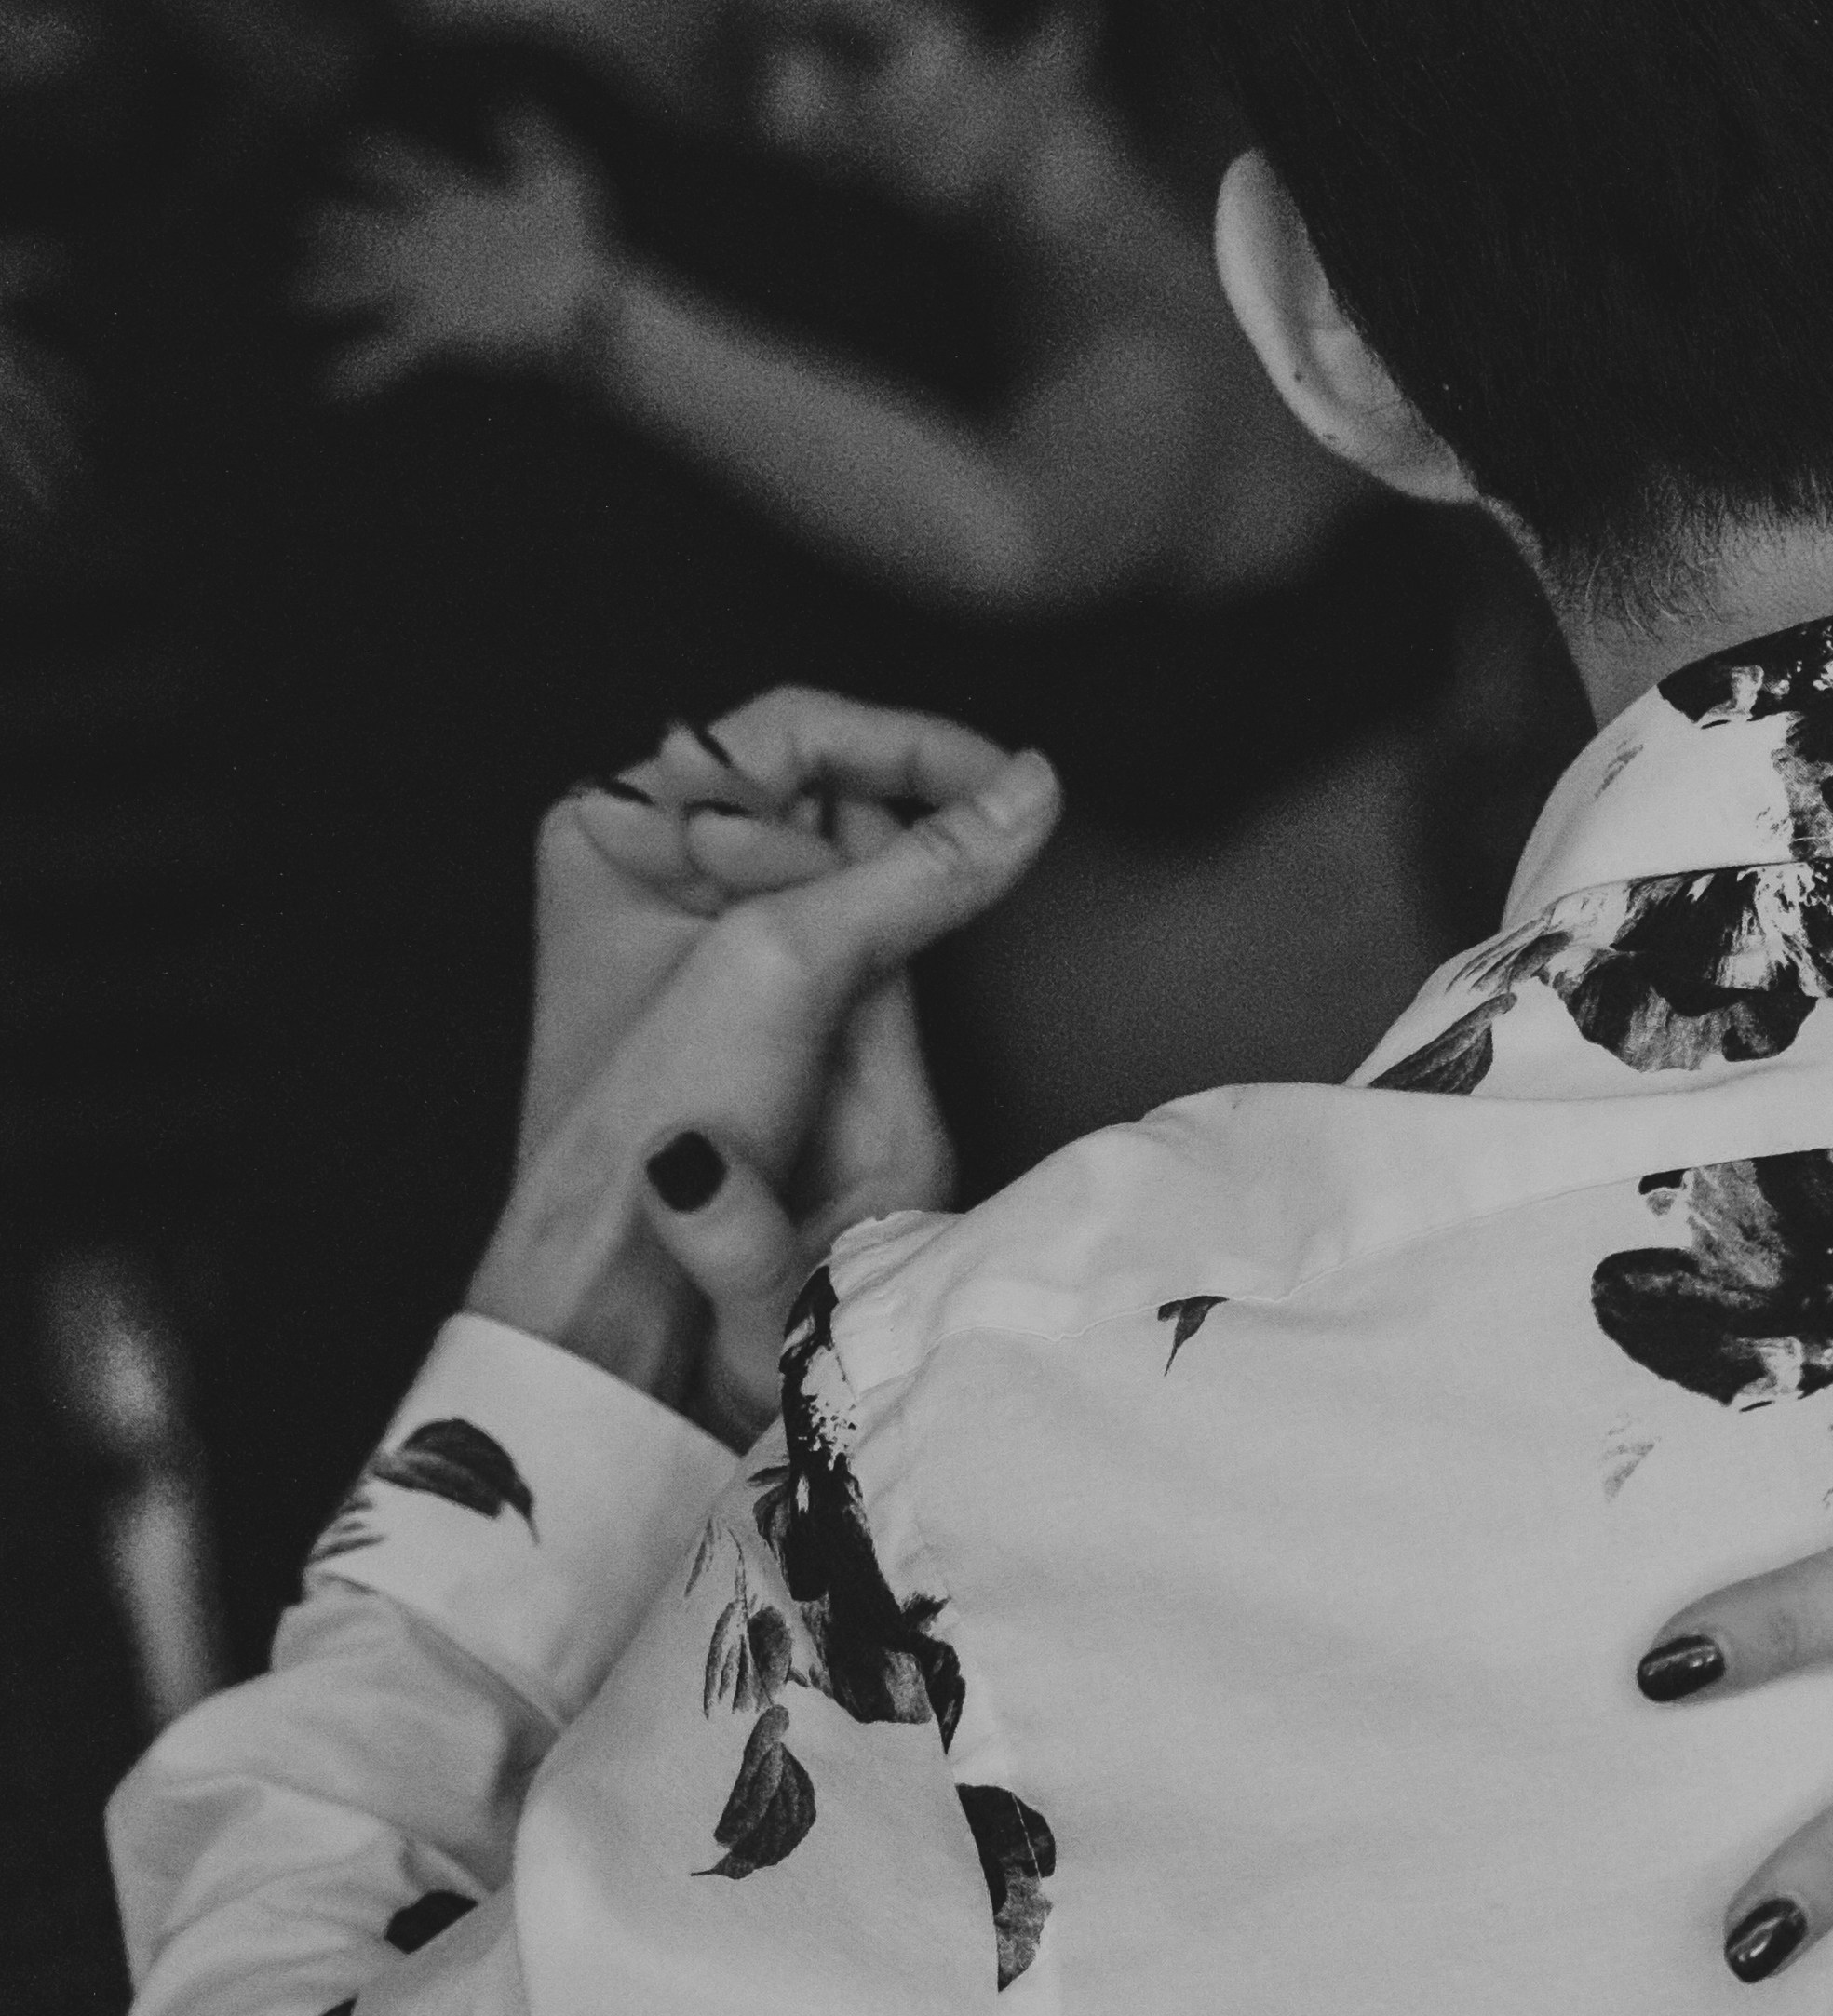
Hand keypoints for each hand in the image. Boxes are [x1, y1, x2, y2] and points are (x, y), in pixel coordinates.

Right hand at [300, 112, 616, 396]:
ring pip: (370, 286)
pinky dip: (362, 367)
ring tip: (293, 294)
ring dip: (332, 290)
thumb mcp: (561, 186)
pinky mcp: (441, 331)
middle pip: (374, 230)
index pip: (411, 174)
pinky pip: (394, 348)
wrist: (593, 304)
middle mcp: (433, 244)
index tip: (352, 152)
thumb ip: (535, 148)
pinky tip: (330, 387)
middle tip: (306, 224)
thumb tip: (512, 105)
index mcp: (456, 203)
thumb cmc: (581, 242)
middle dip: (340, 229)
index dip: (383, 163)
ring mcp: (432, 289)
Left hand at [471, 692, 1059, 1431]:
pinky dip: (884, 948)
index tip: (1011, 782)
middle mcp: (647, 864)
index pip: (792, 726)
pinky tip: (882, 992)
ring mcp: (697, 935)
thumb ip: (918, 868)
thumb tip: (1034, 791)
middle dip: (894, 831)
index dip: (910, 744)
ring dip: (890, 899)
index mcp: (614, 825)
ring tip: (869, 983)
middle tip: (943, 890)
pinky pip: (846, 936)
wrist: (618, 1289)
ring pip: (845, 867)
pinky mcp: (747, 1003)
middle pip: (821, 790)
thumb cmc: (654, 1124)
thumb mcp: (792, 963)